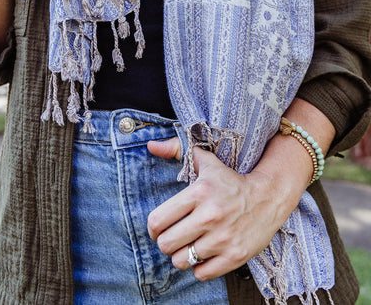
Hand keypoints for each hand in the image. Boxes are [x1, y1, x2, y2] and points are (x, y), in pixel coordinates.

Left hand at [147, 138, 290, 280]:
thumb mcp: (206, 162)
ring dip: (182, 256)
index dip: (153, 228)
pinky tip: (205, 254)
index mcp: (199, 193)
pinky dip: (199, 267)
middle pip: (166, 245)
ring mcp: (223, 239)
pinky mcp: (235, 256)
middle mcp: (209, 216)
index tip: (158, 228)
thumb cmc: (231, 180)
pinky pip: (201, 274)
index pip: (158, 221)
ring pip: (181, 261)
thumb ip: (177, 150)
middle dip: (166, 243)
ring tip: (189, 246)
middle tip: (174, 238)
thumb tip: (151, 145)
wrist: (269, 196)